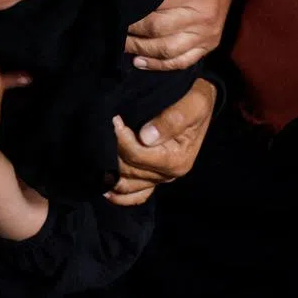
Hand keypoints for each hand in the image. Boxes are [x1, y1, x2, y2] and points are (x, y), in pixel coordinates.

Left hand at [107, 78, 217, 205]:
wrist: (201, 103)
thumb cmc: (196, 100)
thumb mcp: (193, 104)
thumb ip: (172, 119)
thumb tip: (146, 136)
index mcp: (177, 160)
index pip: (138, 155)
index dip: (122, 139)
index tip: (114, 119)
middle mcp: (169, 174)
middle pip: (129, 170)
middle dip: (113, 150)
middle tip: (105, 126)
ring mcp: (161, 178)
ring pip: (128, 185)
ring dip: (111, 173)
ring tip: (96, 154)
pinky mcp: (155, 177)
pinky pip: (137, 195)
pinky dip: (120, 196)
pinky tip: (106, 190)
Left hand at [126, 0, 239, 70]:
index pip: (156, 5)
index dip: (132, 9)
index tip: (115, 6)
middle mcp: (204, 16)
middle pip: (158, 30)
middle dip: (131, 31)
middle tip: (113, 25)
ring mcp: (208, 34)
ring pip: (167, 51)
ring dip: (140, 50)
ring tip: (121, 43)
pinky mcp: (209, 45)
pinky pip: (182, 62)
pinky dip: (158, 65)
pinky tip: (139, 62)